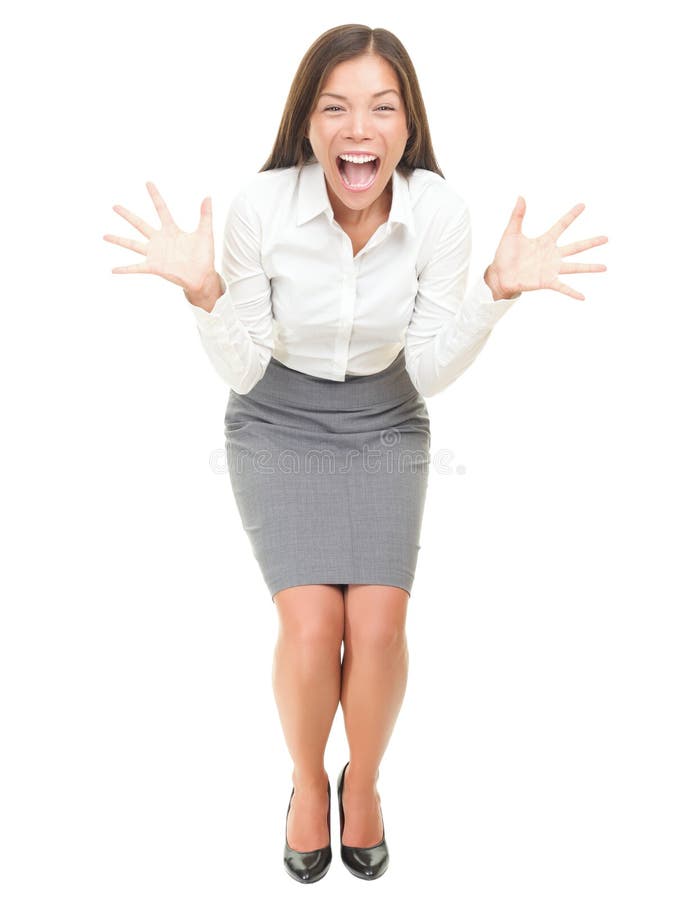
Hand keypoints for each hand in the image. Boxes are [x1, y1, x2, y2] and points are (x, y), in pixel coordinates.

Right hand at [103, 182, 214, 292]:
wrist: (202, 277)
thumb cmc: (203, 256)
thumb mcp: (205, 234)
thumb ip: (205, 216)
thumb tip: (208, 197)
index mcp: (171, 230)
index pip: (161, 209)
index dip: (155, 195)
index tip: (148, 182)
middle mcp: (159, 240)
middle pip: (140, 224)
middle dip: (127, 215)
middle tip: (114, 206)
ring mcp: (155, 254)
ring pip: (133, 244)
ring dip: (119, 240)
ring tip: (104, 236)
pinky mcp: (154, 267)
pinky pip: (136, 267)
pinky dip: (125, 269)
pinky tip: (113, 270)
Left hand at [487, 198, 607, 300]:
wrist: (499, 275)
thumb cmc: (504, 254)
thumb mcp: (511, 233)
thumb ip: (517, 216)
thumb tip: (520, 196)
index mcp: (545, 241)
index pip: (561, 225)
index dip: (571, 215)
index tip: (583, 205)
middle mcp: (552, 254)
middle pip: (576, 246)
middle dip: (591, 242)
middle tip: (606, 238)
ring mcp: (551, 269)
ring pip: (575, 267)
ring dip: (589, 268)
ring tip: (604, 267)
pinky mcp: (547, 282)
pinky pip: (562, 287)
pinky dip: (572, 292)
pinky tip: (583, 297)